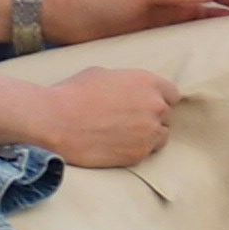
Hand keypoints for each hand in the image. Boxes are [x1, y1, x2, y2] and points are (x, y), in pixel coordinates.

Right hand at [25, 67, 177, 167]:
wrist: (56, 122)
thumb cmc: (74, 93)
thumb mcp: (104, 74)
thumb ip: (127, 83)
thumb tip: (130, 91)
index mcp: (148, 82)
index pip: (172, 94)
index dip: (159, 99)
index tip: (147, 104)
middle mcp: (154, 107)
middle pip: (166, 116)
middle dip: (153, 117)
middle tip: (132, 121)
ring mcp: (148, 132)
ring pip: (161, 137)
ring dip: (149, 136)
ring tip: (126, 135)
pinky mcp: (137, 155)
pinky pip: (147, 153)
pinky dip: (136, 150)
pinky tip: (118, 146)